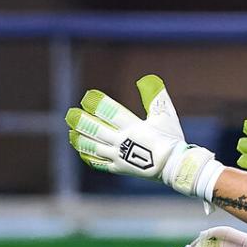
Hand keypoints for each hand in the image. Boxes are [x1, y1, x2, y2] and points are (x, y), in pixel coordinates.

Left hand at [66, 75, 222, 196]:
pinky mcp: (120, 168)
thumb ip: (155, 97)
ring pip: (95, 147)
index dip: (97, 104)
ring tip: (71, 132)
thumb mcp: (165, 115)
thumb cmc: (172, 139)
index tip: (87, 98)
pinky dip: (89, 156)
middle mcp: (123, 141)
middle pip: (97, 130)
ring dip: (81, 138)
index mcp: (133, 127)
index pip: (111, 112)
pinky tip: (82, 151)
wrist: (175, 167)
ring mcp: (120, 156)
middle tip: (70, 114)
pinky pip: (100, 163)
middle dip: (82, 121)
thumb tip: (146, 79)